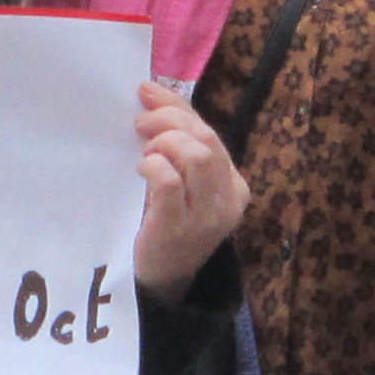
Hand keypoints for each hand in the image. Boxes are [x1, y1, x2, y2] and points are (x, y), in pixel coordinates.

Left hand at [131, 80, 245, 299]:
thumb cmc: (170, 225)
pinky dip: (154, 166)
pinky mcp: (178, 227)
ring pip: (196, 156)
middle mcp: (227, 198)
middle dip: (170, 120)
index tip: (147, 92)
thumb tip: (151, 93)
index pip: (210, 132)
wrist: (164, 282)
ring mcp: (206, 215)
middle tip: (140, 122)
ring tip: (145, 151)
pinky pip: (169, 182)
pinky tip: (142, 168)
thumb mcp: (183, 184)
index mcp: (234, 184)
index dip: (178, 107)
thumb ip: (176, 144)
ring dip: (164, 143)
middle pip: (206, 140)